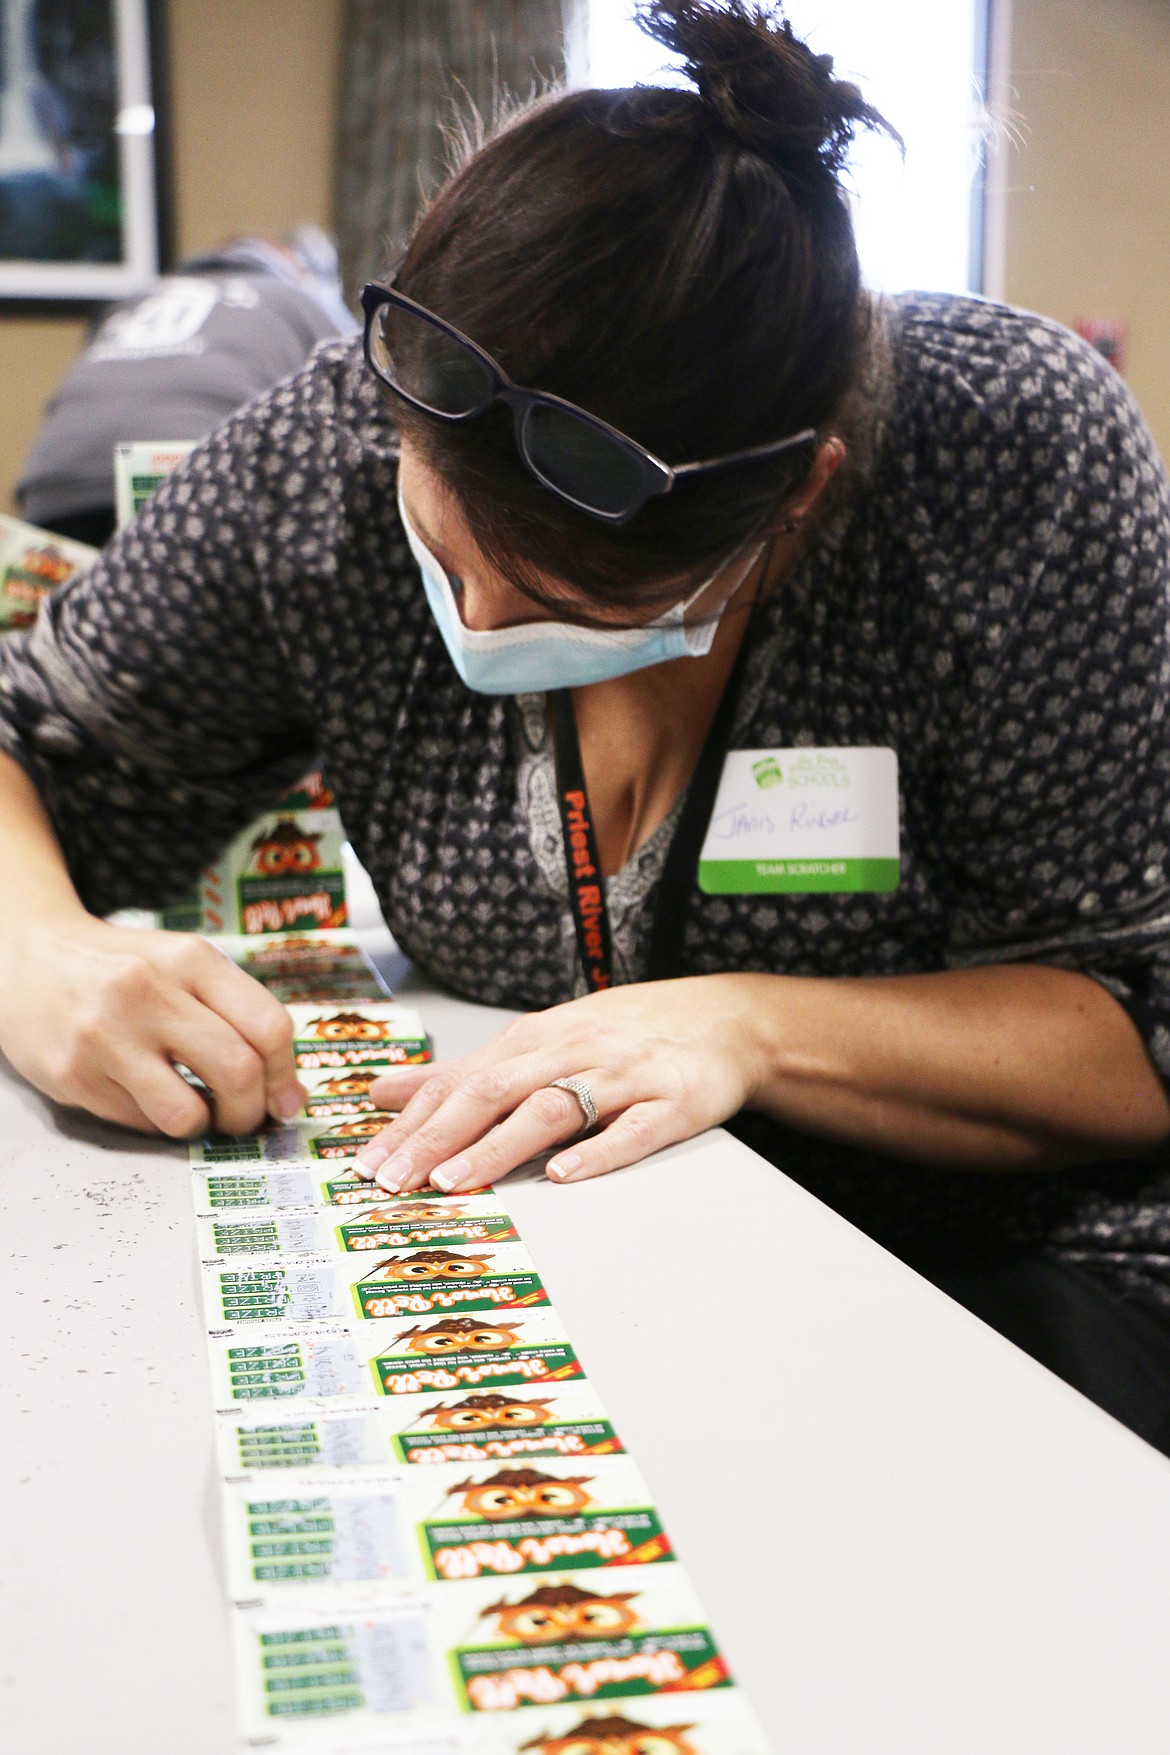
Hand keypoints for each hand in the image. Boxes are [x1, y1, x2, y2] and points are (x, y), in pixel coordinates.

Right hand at [0, 914, 304, 1135]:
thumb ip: (240, 1017)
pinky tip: (145, 1094)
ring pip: (188, 1113)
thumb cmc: (121, 969)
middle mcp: (149, 991)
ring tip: (195, 1111)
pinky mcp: (74, 1074)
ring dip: (203, 1126)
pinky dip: (155, 1121)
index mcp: (190, 959)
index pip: (268, 1027)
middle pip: (237, 1072)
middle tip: (242, 1117)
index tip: (284, 1100)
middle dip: (250, 1111)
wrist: (29, 959)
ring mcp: (106, 1035)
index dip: (285, 1076)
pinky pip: (140, 1122)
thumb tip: (288, 1098)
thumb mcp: (184, 966)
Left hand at [353, 975, 765, 1191]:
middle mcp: (571, 1051)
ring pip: (553, 1106)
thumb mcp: (537, 1043)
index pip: (458, 1081)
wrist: (723, 1020)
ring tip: (457, 1181)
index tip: (370, 1164)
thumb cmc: (623, 1036)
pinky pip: (635, 1129)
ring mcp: (624, 1076)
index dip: (411, 1123)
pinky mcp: (673, 1102)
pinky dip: (598, 1151)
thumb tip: (382, 1090)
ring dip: (499, 1145)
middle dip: (438, 1138)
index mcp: (533, 1040)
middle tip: (395, 1181)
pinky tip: (565, 1175)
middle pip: (493, 1090)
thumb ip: (461, 1073)